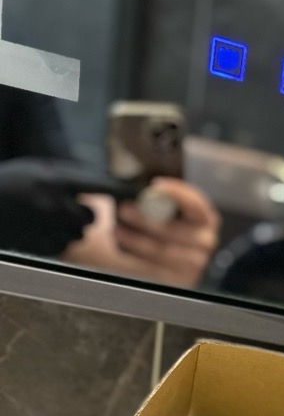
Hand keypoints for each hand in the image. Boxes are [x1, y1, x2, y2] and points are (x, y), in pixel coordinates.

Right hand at [0, 157, 131, 254]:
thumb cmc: (13, 182)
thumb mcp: (39, 169)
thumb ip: (69, 177)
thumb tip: (100, 184)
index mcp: (54, 181)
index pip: (98, 186)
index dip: (120, 190)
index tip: (138, 192)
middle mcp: (56, 206)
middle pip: (92, 218)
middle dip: (83, 214)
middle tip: (66, 206)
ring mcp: (49, 229)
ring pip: (78, 234)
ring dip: (70, 227)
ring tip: (47, 216)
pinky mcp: (43, 246)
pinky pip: (63, 245)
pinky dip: (57, 238)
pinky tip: (40, 228)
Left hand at [64, 176, 220, 287]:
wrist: (158, 252)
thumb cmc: (161, 223)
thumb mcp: (165, 207)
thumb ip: (157, 198)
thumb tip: (134, 188)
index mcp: (206, 217)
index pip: (195, 203)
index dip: (177, 193)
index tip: (155, 185)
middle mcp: (205, 240)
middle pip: (176, 231)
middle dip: (147, 219)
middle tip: (125, 210)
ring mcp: (195, 263)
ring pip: (162, 251)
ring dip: (136, 240)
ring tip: (117, 229)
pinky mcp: (181, 279)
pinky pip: (156, 268)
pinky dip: (136, 256)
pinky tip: (122, 245)